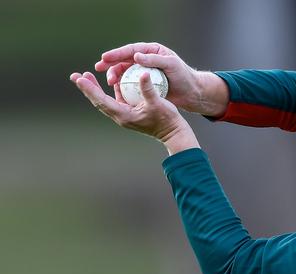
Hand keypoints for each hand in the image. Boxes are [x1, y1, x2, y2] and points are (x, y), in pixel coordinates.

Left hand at [70, 70, 199, 154]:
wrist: (174, 133)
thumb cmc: (167, 119)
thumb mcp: (158, 103)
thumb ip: (148, 88)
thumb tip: (143, 73)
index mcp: (123, 115)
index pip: (101, 100)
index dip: (89, 89)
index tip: (79, 78)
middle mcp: (121, 116)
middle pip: (98, 101)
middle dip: (87, 88)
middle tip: (76, 76)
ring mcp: (125, 116)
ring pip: (105, 101)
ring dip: (95, 90)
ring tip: (87, 77)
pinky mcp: (131, 115)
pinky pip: (115, 102)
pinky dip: (109, 92)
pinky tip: (111, 83)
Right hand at [95, 42, 227, 116]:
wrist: (192, 93)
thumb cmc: (184, 77)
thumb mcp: (171, 65)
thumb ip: (154, 60)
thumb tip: (136, 56)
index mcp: (152, 51)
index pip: (131, 50)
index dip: (117, 53)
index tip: (105, 57)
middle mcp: (147, 60)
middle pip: (124, 59)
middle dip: (110, 63)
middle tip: (98, 67)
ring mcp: (145, 73)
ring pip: (125, 72)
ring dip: (115, 75)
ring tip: (109, 81)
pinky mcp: (146, 85)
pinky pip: (130, 84)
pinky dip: (122, 86)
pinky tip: (115, 90)